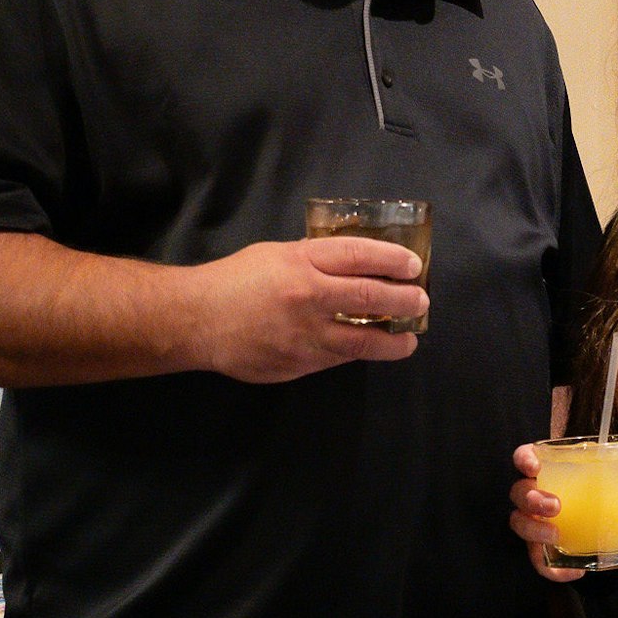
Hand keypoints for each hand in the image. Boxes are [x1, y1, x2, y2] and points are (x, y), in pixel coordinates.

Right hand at [196, 236, 427, 382]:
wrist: (196, 321)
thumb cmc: (235, 280)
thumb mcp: (275, 254)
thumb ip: (314, 259)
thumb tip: (356, 265)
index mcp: (300, 262)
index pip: (359, 255)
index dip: (392, 260)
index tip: (414, 266)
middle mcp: (307, 297)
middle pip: (369, 297)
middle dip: (403, 300)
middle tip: (420, 302)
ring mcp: (304, 335)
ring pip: (361, 340)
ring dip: (392, 341)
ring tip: (408, 341)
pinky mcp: (298, 364)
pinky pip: (337, 358)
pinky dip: (357, 353)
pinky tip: (368, 349)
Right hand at [508, 442, 617, 583]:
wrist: (606, 523)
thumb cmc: (606, 492)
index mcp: (552, 469)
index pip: (524, 457)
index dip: (525, 459)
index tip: (535, 467)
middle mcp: (536, 493)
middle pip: (518, 492)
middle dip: (532, 498)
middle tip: (556, 506)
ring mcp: (535, 522)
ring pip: (519, 524)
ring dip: (534, 530)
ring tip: (557, 535)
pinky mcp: (542, 549)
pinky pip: (539, 561)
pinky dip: (553, 569)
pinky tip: (575, 570)